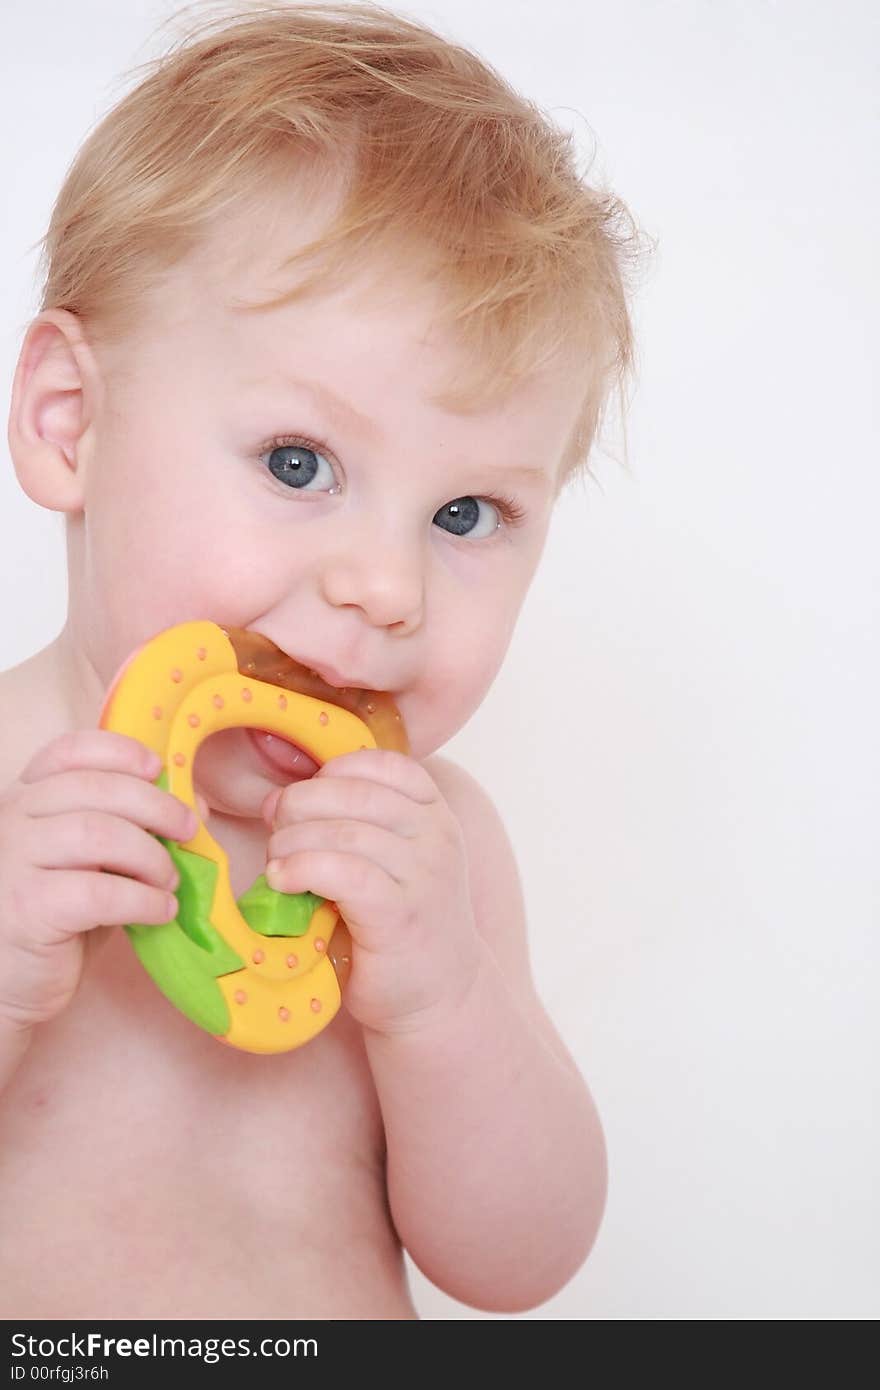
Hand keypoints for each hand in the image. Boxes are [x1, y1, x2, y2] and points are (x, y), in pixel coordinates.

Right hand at [0, 731, 197, 1034]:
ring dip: (150, 855)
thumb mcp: (92, 867)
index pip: (67, 752)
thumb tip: (195, 807)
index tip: (156, 768)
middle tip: (187, 831)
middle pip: (95, 789)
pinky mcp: (28, 907)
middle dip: (154, 805)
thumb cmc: (54, 922)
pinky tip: (161, 911)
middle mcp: (12, 820)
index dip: (117, 752)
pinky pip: (100, 891)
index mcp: (25, 800)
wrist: (4, 985)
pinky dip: (143, 899)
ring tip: (169, 881)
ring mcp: (14, 862)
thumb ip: (131, 833)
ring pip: (99, 834)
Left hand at [261, 749, 481, 1034]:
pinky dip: (301, 869)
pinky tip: (281, 881)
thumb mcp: (386, 861)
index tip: (304, 801)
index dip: (332, 773)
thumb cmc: (398, 926)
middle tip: (276, 831)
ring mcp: (423, 875)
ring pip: (343, 832)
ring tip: (275, 864)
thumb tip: (278, 801)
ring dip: (292, 842)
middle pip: (354, 793)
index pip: (383, 765)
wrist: (438, 998)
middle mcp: (437, 836)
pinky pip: (343, 873)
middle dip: (300, 805)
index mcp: (434, 814)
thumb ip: (348, 824)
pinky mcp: (400, 914)